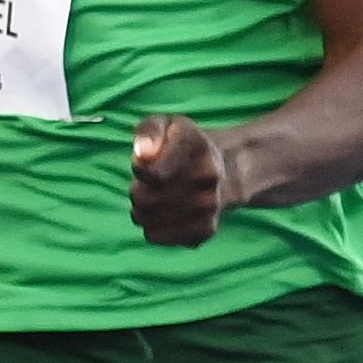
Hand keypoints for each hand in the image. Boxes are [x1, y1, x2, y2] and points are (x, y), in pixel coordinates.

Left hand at [130, 114, 232, 246]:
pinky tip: (163, 216)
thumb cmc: (182, 145)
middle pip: (144, 199)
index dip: (140, 170)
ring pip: (148, 221)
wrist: (226, 169)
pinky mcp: (207, 229)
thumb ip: (149, 132)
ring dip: (142, 212)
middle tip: (146, 185)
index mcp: (196, 143)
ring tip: (153, 199)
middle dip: (136, 192)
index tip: (146, 165)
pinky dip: (153, 229)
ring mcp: (210, 205)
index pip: (152, 173)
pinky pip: (159, 237)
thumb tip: (142, 155)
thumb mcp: (165, 124)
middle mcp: (208, 175)